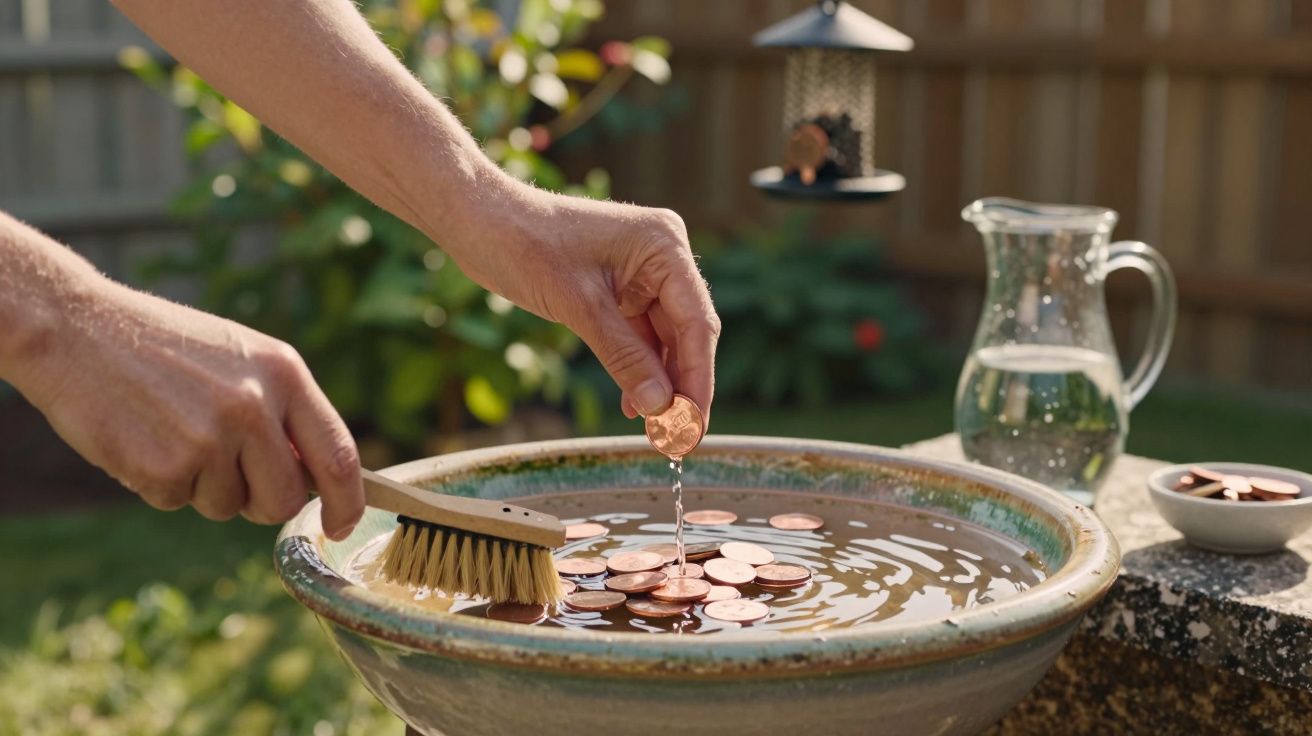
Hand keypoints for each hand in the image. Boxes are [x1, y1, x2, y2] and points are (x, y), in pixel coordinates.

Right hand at [9, 278, 363, 538]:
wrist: (78, 328)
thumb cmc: (166, 345)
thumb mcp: (242, 357)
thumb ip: (284, 410)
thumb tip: (316, 477)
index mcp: (284, 373)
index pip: (338, 454)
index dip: (347, 501)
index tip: (343, 525)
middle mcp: (254, 406)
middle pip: (285, 499)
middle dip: (262, 502)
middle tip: (229, 474)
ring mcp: (210, 438)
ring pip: (229, 506)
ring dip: (203, 486)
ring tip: (173, 432)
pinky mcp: (164, 467)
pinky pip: (179, 502)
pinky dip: (161, 483)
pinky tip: (144, 438)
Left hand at [441, 179, 719, 421]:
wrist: (477, 220)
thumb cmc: (524, 244)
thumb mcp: (578, 307)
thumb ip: (624, 357)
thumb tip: (660, 407)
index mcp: (664, 245)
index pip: (695, 321)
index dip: (697, 378)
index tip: (693, 425)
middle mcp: (662, 255)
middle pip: (686, 332)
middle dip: (681, 386)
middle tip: (679, 438)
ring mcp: (641, 272)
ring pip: (664, 338)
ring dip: (659, 383)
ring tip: (655, 430)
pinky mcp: (619, 287)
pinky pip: (638, 335)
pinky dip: (637, 368)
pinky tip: (633, 404)